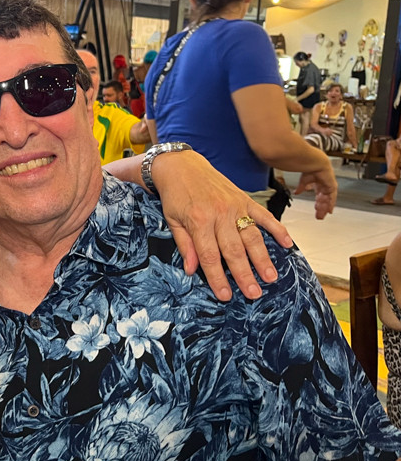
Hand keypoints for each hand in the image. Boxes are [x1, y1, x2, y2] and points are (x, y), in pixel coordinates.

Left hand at [153, 151, 292, 300]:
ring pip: (252, 236)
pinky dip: (277, 229)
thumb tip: (192, 270)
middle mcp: (220, 214)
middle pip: (234, 250)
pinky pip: (264, 215)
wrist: (181, 165)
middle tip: (254, 293)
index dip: (217, 278)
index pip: (210, 256)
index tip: (225, 295)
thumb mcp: (172, 220)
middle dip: (244, 274)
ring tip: (270, 277)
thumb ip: (184, 244)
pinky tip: (287, 244)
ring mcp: (235, 206)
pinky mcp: (245, 198)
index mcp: (198, 221)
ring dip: (263, 258)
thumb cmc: (175, 195)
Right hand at [295, 160, 337, 218]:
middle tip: (319, 216)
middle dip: (321, 208)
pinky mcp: (331, 186)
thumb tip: (297, 192)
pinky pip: (332, 198)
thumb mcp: (303, 181)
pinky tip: (329, 210)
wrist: (314, 162)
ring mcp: (328, 185)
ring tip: (322, 216)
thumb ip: (301, 188)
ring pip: (327, 200)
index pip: (319, 195)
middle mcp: (324, 184)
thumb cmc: (308, 167)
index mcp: (318, 182)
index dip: (319, 202)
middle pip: (324, 199)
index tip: (317, 208)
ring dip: (324, 208)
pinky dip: (330, 204)